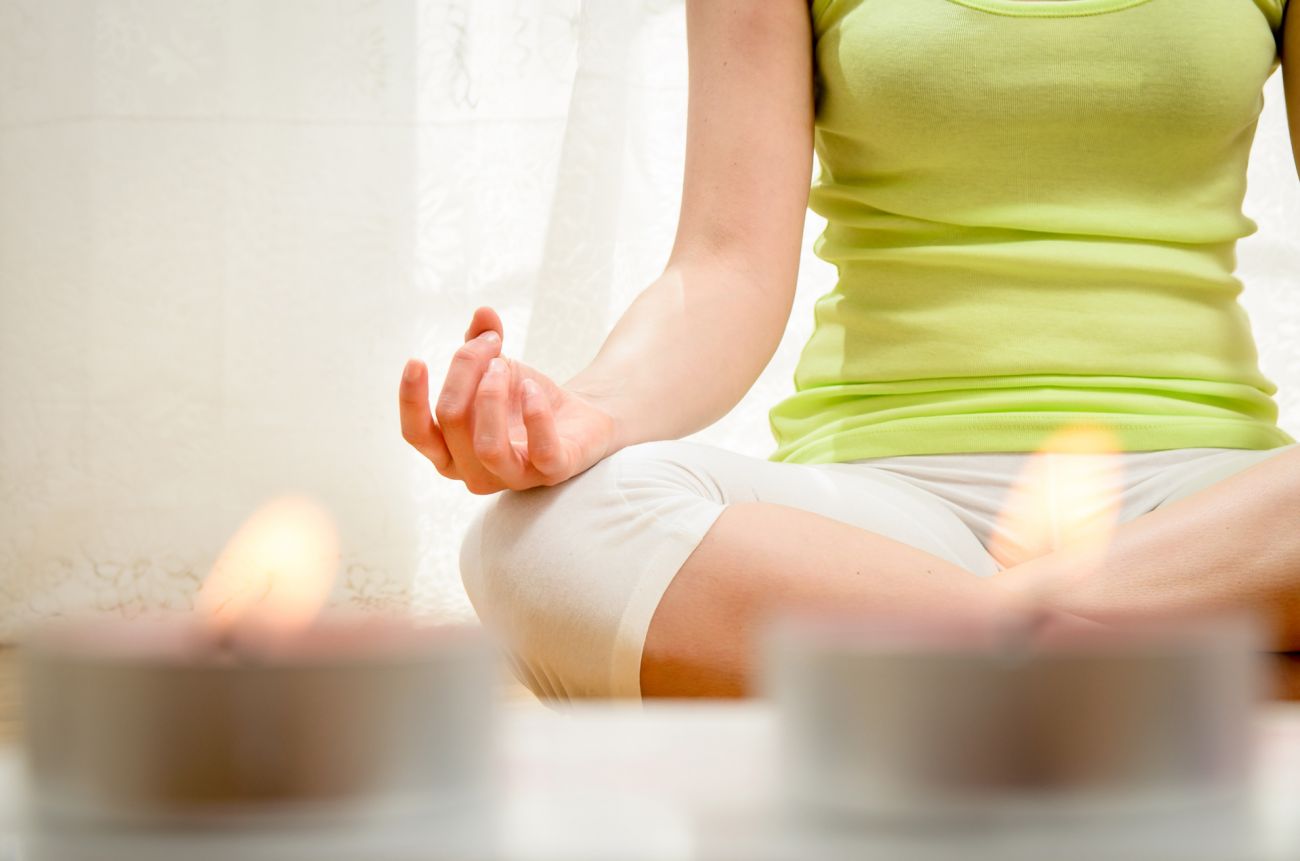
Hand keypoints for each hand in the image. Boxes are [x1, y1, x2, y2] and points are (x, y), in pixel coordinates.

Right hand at [399, 306, 620, 494]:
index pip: (416, 434)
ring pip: (487, 445)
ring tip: (505, 365)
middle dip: (467, 370)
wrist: (578, 417)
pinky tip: (533, 389)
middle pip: (451, 419)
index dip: (411, 399)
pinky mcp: (552, 473)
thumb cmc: (525, 398)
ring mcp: (513, 478)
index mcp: (449, 451)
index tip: (417, 360)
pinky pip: (541, 450)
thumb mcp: (497, 366)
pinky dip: (535, 413)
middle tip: (492, 345)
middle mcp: (474, 473)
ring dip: (492, 394)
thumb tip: (483, 312)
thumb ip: (481, 342)